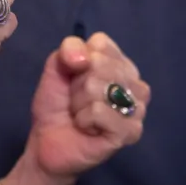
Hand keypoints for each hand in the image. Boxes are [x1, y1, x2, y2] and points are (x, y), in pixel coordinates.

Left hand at [22, 33, 147, 181]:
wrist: (47, 141)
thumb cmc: (57, 104)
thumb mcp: (57, 67)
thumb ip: (69, 49)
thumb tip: (84, 58)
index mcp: (121, 64)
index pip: (101, 43)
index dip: (78, 59)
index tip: (74, 77)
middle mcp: (136, 83)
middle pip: (99, 65)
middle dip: (77, 85)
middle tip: (77, 101)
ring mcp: (137, 109)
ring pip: (98, 88)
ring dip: (79, 104)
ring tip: (82, 115)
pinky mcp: (131, 132)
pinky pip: (98, 112)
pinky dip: (83, 120)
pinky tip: (88, 128)